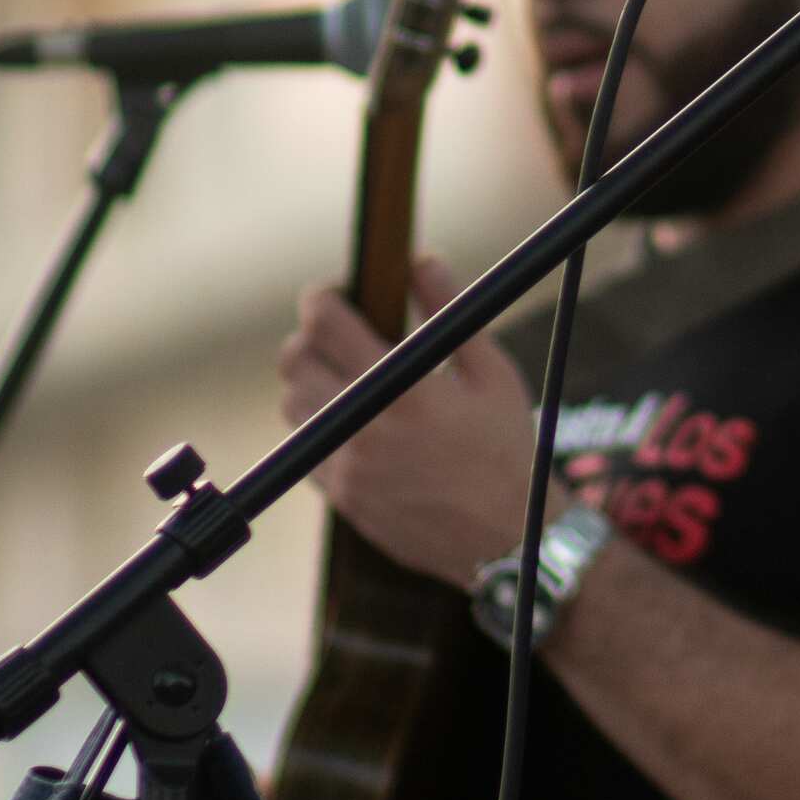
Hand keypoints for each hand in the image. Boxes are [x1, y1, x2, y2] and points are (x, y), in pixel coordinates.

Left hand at [277, 255, 543, 580]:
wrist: (508, 540)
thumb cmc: (507, 450)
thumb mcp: (493, 372)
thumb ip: (449, 311)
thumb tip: (421, 260)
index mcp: (398, 388)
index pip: (324, 322)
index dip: (322, 297)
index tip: (337, 293)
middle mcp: (361, 427)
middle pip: (294, 361)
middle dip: (311, 338)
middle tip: (339, 336)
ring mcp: (346, 468)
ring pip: (291, 407)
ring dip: (309, 383)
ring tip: (347, 380)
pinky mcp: (343, 499)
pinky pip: (306, 451)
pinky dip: (319, 428)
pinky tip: (355, 425)